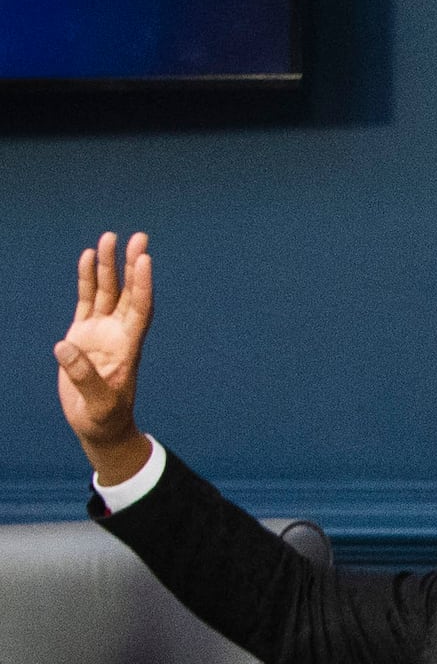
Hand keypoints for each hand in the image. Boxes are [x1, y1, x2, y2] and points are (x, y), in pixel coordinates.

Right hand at [53, 231, 155, 483]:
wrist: (98, 426)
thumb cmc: (104, 418)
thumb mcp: (98, 403)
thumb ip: (83, 377)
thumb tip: (64, 347)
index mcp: (128, 347)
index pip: (140, 309)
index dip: (143, 285)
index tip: (145, 260)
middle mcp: (118, 333)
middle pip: (127, 292)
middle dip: (131, 265)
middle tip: (138, 236)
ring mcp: (100, 331)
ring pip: (106, 291)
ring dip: (108, 266)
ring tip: (108, 237)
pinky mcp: (82, 334)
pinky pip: (87, 300)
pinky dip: (87, 280)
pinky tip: (87, 258)